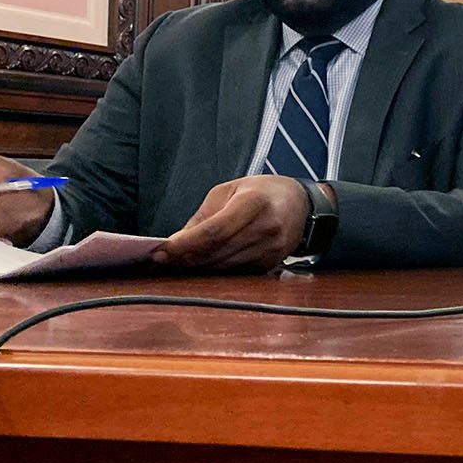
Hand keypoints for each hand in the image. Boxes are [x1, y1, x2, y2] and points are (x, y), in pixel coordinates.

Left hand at [154, 176, 312, 271]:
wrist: (301, 204)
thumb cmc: (261, 192)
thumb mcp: (228, 191)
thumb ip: (203, 218)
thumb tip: (176, 243)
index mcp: (254, 202)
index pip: (215, 230)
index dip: (185, 244)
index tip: (161, 250)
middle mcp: (267, 227)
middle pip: (218, 251)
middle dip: (185, 257)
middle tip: (162, 259)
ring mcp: (272, 248)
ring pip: (225, 266)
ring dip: (197, 267)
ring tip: (177, 262)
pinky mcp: (272, 263)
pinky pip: (236, 272)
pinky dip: (215, 270)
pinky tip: (202, 264)